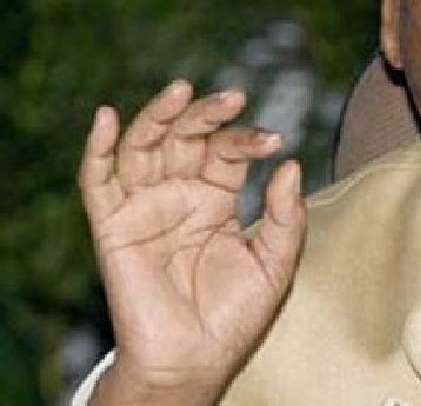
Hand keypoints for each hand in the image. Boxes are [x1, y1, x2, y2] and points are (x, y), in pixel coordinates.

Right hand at [79, 80, 305, 403]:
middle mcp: (178, 193)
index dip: (248, 139)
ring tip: (181, 90)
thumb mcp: (276, 261)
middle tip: (233, 97)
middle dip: (206, 113)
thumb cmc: (234, 315)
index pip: (227, 151)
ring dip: (158, 115)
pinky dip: (98, 147)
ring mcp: (144, 206)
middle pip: (186, 136)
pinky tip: (107, 117)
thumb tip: (292, 163)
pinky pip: (98, 180)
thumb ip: (287, 215)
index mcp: (215, 197)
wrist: (194, 360)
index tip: (275, 140)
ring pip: (144, 145)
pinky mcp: (113, 225)